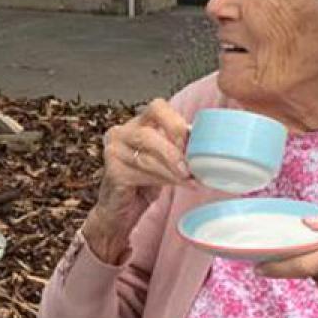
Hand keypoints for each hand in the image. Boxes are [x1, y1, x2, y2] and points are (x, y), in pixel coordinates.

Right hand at [85, 99, 191, 261]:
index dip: (176, 124)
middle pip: (149, 134)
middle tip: (191, 168)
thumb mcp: (165, 160)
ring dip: (172, 171)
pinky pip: (140, 174)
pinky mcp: (112, 173)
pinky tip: (177, 186)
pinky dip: (162, 180)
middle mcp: (121, 132)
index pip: (157, 107)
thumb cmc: (144, 183)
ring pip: (147, 157)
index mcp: (137, 123)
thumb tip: (205, 146)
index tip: (192, 142)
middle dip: (174, 152)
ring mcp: (113, 152)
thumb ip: (178, 148)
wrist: (122, 210)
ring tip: (190, 180)